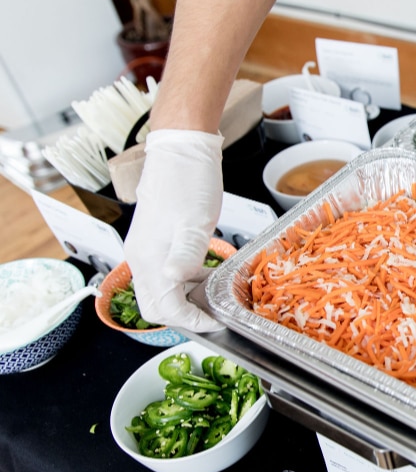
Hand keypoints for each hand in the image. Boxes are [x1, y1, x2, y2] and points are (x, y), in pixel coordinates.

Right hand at [123, 129, 224, 332]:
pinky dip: (188, 279)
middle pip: (156, 305)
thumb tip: (175, 281)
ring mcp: (148, 249)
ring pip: (162, 289)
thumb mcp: (194, 222)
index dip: (191, 321)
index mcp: (149, 259)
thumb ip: (185, 256)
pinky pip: (168, 271)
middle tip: (213, 314)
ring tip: (216, 295)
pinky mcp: (157, 240)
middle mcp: (142, 258)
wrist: (182, 149)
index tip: (217, 322)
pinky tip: (210, 272)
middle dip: (183, 316)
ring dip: (186, 297)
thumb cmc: (189, 182)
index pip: (164, 309)